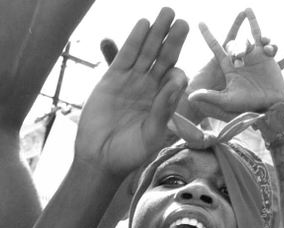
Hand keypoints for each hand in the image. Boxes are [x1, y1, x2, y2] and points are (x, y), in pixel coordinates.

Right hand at [76, 9, 188, 176]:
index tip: (176, 75)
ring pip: (147, 52)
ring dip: (156, 33)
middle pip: (164, 58)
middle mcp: (150, 88)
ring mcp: (132, 81)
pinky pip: (126, 55)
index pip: (175, 79)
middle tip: (183, 22)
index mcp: (164, 102)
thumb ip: (163, 111)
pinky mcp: (113, 78)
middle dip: (174, 40)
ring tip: (167, 13)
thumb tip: (176, 84)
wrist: (99, 157)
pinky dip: (135, 40)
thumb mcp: (151, 135)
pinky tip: (144, 25)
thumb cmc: (129, 153)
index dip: (177, 74)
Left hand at [188, 9, 283, 120]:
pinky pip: (268, 44)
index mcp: (228, 66)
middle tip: (241, 56)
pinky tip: (270, 50)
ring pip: (251, 37)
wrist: (269, 108)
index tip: (200, 23)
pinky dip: (270, 43)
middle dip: (238, 47)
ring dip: (253, 34)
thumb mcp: (226, 101)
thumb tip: (189, 97)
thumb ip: (210, 97)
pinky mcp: (268, 58)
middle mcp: (240, 59)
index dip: (208, 35)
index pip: (215, 47)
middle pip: (235, 43)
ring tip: (260, 44)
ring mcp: (254, 57)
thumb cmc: (247, 106)